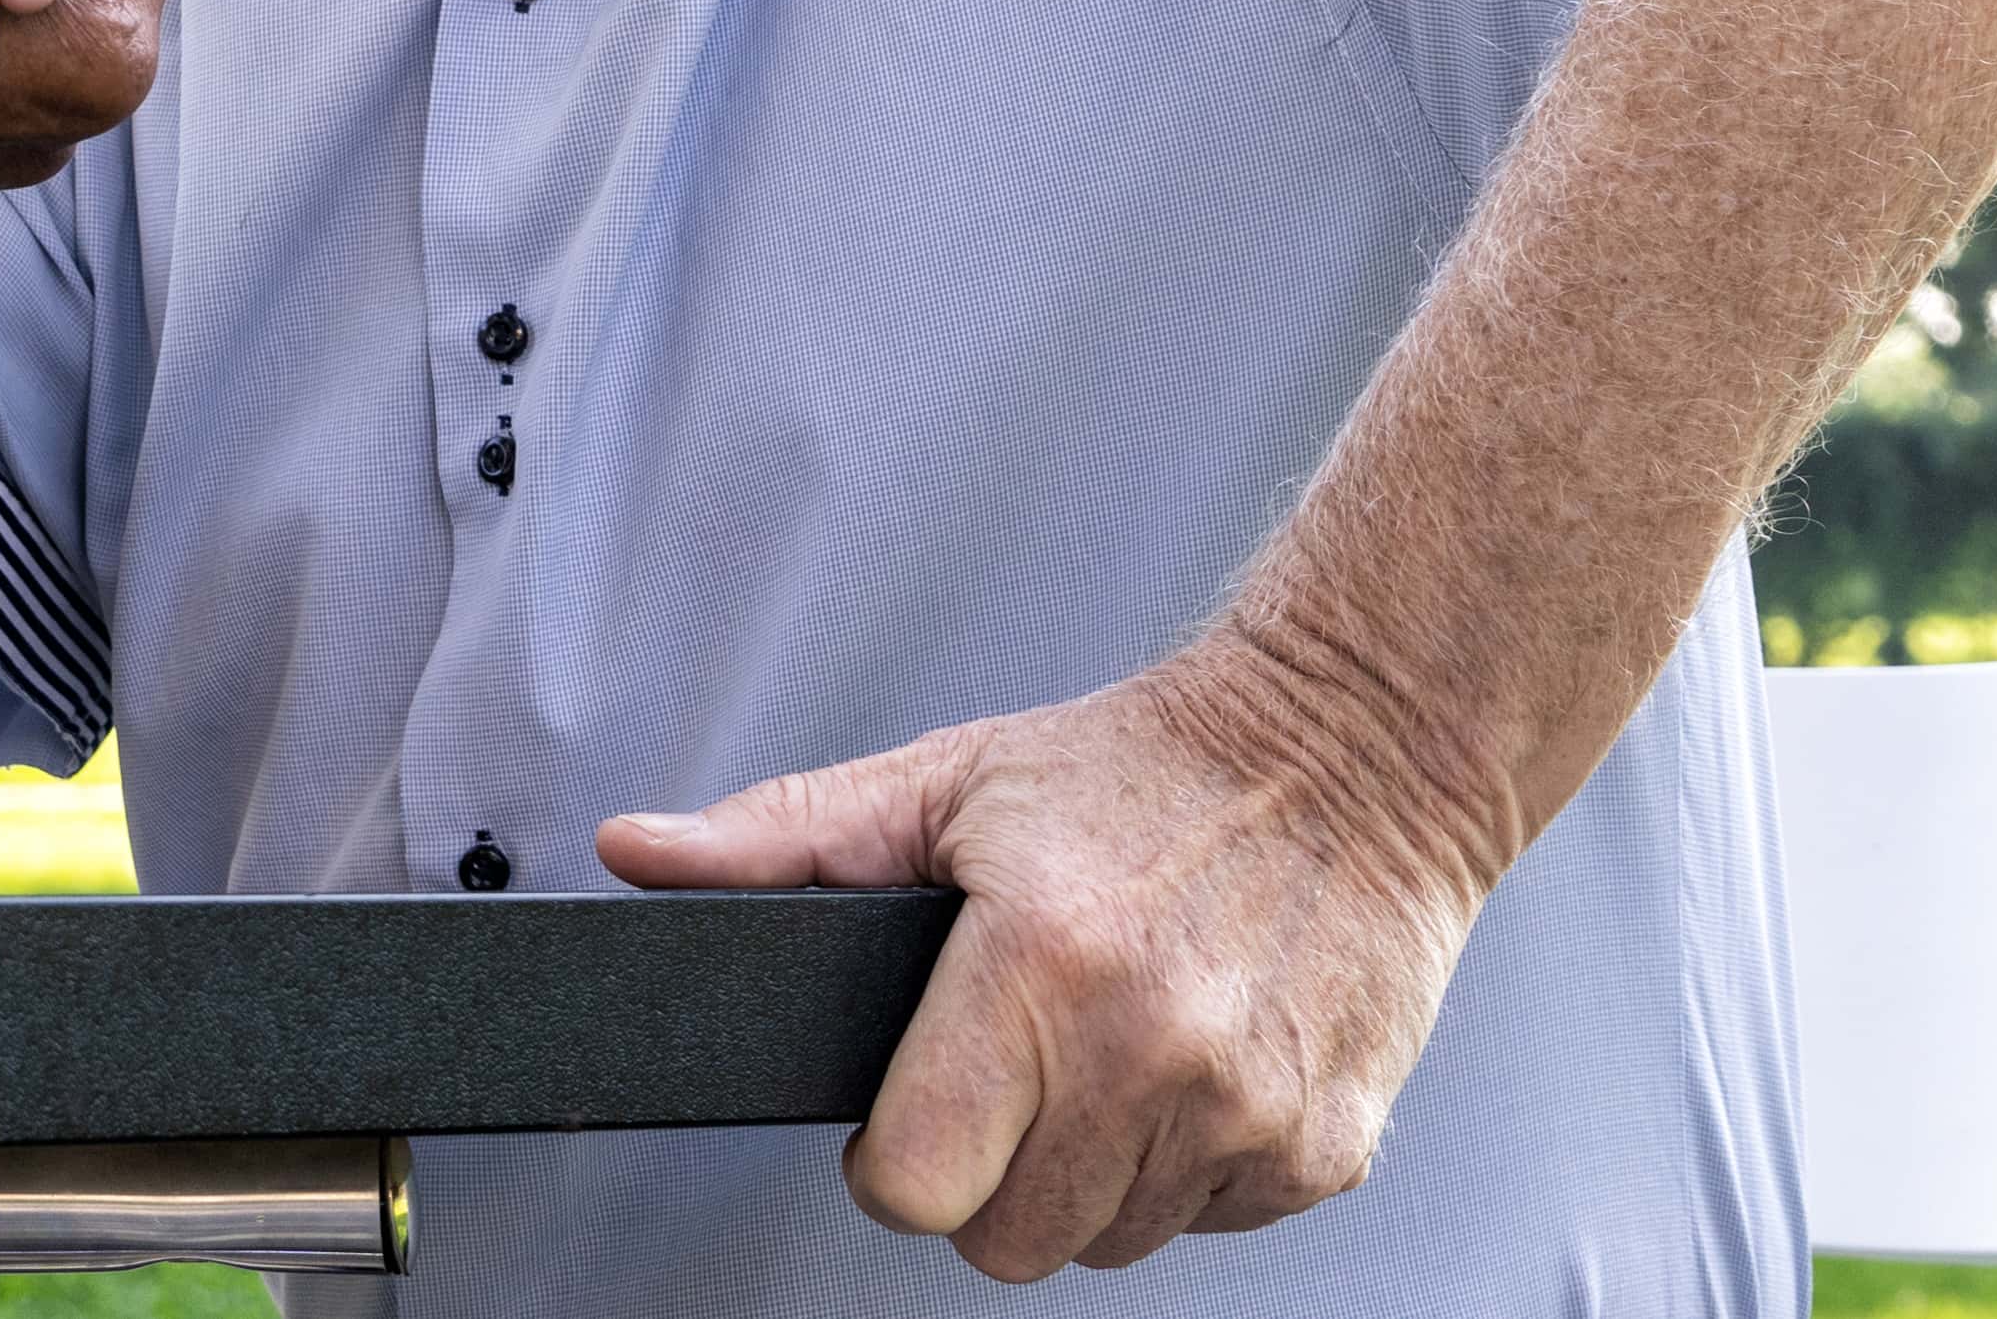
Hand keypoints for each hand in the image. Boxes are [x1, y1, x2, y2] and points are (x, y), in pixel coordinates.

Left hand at [592, 629, 1508, 1281]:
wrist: (1355, 753)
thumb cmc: (1144, 770)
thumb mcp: (946, 779)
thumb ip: (781, 837)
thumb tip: (641, 851)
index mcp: (1043, 964)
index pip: (917, 1182)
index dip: (895, 1157)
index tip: (912, 1108)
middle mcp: (1154, 1048)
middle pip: (1008, 1241)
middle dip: (989, 1172)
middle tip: (1012, 1070)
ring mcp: (1248, 1111)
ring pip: (1109, 1244)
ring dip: (1091, 1175)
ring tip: (1104, 1053)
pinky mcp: (1326, 1148)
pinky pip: (1211, 1225)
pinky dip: (1189, 1168)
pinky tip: (1187, 1066)